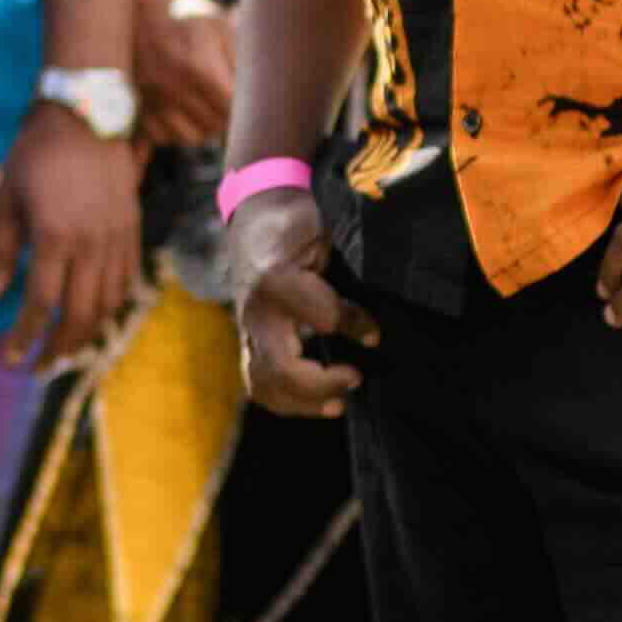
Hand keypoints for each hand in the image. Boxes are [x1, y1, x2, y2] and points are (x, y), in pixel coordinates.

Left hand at [0, 95, 134, 366]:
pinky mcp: (132, 229)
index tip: (10, 359)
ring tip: (65, 350)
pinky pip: (126, 280)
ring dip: (87, 334)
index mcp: (55, 237)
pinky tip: (93, 315)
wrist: (87, 115)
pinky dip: (111, 306)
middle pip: (80, 314)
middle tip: (39, 368)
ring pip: (108, 303)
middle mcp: (92, 244)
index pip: (41, 304)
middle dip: (59, 348)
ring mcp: (117, 238)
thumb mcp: (6, 200)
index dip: (25, 337)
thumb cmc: (36, 155)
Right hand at [127, 0, 238, 168]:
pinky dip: (176, 130)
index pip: (234, 110)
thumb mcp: (217, 25)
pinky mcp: (133, 107)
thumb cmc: (180, 12)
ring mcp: (150, 100)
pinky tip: (180, 109)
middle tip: (225, 95)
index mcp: (199, 66)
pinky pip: (164, 137)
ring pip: (191, 137)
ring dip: (202, 126)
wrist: (126, 6)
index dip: (245, 106)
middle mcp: (172, 88)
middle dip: (225, 115)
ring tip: (204, 103)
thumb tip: (260, 97)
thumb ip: (240, 62)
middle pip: (215, 127)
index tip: (247, 97)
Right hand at [229, 187, 373, 414]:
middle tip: (356, 379)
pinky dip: (284, 400)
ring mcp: (248, 329)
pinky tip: (309, 403)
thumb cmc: (292, 226)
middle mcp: (257, 310)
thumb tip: (370, 337)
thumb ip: (343, 288)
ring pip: (266, 383)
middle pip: (282, 368)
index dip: (353, 328)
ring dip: (303, 402)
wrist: (255, 217)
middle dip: (322, 384)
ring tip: (336, 404)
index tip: (374, 336)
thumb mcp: (321, 242)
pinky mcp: (247, 341)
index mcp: (276, 279)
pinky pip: (257, 383)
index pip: (322, 317)